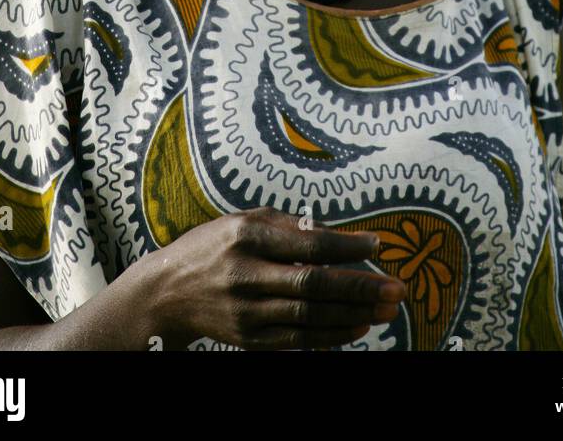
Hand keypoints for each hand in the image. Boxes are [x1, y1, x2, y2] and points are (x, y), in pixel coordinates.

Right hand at [138, 206, 406, 350]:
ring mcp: (246, 312)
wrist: (165, 294)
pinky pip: (298, 341)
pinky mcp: (249, 339)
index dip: (346, 246)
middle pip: (313, 285)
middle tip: (396, 288)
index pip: (307, 243)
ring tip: (386, 308)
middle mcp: (246, 275)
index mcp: (246, 236)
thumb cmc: (213, 246)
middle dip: (360, 287)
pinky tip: (357, 327)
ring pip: (310, 317)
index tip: (378, 245)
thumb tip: (336, 235)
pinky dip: (331, 336)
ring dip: (353, 314)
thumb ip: (287, 225)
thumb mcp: (243, 221)